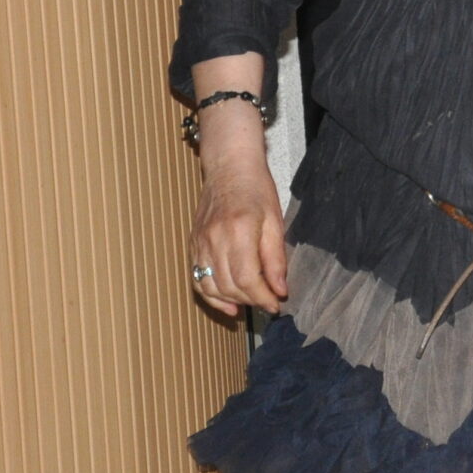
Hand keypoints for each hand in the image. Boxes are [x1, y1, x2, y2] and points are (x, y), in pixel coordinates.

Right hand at [189, 108, 286, 316]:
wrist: (228, 167)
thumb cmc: (256, 189)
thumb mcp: (275, 220)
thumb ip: (276, 258)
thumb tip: (280, 290)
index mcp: (239, 231)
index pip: (248, 279)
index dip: (262, 297)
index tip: (276, 304)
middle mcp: (214, 240)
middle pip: (229, 286)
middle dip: (251, 301)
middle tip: (268, 302)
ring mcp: (199, 244)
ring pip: (211, 287)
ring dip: (232, 302)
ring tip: (251, 303)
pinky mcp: (192, 246)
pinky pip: (197, 279)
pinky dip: (211, 296)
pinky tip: (228, 304)